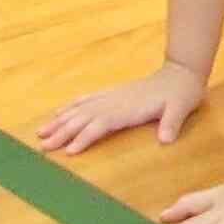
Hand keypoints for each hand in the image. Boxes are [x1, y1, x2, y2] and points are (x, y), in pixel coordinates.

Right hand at [37, 62, 206, 155]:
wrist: (183, 72)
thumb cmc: (182, 93)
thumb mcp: (182, 108)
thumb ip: (172, 122)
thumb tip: (166, 139)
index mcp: (129, 108)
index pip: (101, 124)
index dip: (85, 137)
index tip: (69, 151)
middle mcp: (115, 101)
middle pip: (84, 117)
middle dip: (62, 131)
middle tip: (42, 146)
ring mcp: (112, 96)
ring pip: (80, 108)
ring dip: (60, 120)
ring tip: (40, 132)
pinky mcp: (113, 93)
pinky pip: (87, 99)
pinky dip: (71, 106)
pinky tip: (59, 112)